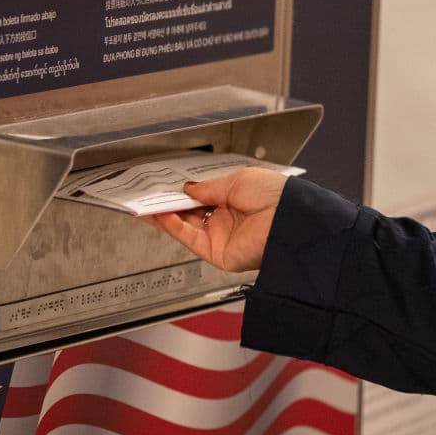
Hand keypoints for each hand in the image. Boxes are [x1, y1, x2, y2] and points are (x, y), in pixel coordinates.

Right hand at [148, 167, 286, 271]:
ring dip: (166, 215)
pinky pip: (189, 239)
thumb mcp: (236, 181)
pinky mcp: (218, 253)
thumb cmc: (274, 196)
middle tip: (151, 193)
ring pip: (186, 227)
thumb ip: (208, 187)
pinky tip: (160, 215)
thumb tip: (187, 188)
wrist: (288, 220)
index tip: (166, 185)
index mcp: (237, 200)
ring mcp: (222, 237)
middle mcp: (229, 220)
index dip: (184, 191)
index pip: (203, 197)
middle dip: (171, 203)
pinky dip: (172, 227)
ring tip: (147, 203)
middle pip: (191, 213)